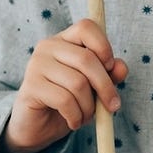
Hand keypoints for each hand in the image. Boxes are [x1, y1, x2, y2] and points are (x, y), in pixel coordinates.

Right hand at [0, 17, 128, 152]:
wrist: (37, 126)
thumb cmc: (68, 101)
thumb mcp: (94, 87)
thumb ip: (109, 74)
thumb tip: (121, 67)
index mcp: (64, 40)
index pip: (86, 27)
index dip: (103, 45)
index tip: (110, 67)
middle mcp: (48, 47)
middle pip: (86, 59)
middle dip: (105, 86)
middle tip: (112, 106)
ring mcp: (36, 65)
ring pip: (77, 83)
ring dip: (89, 107)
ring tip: (86, 116)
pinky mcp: (31, 87)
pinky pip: (64, 100)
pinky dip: (76, 115)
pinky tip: (74, 122)